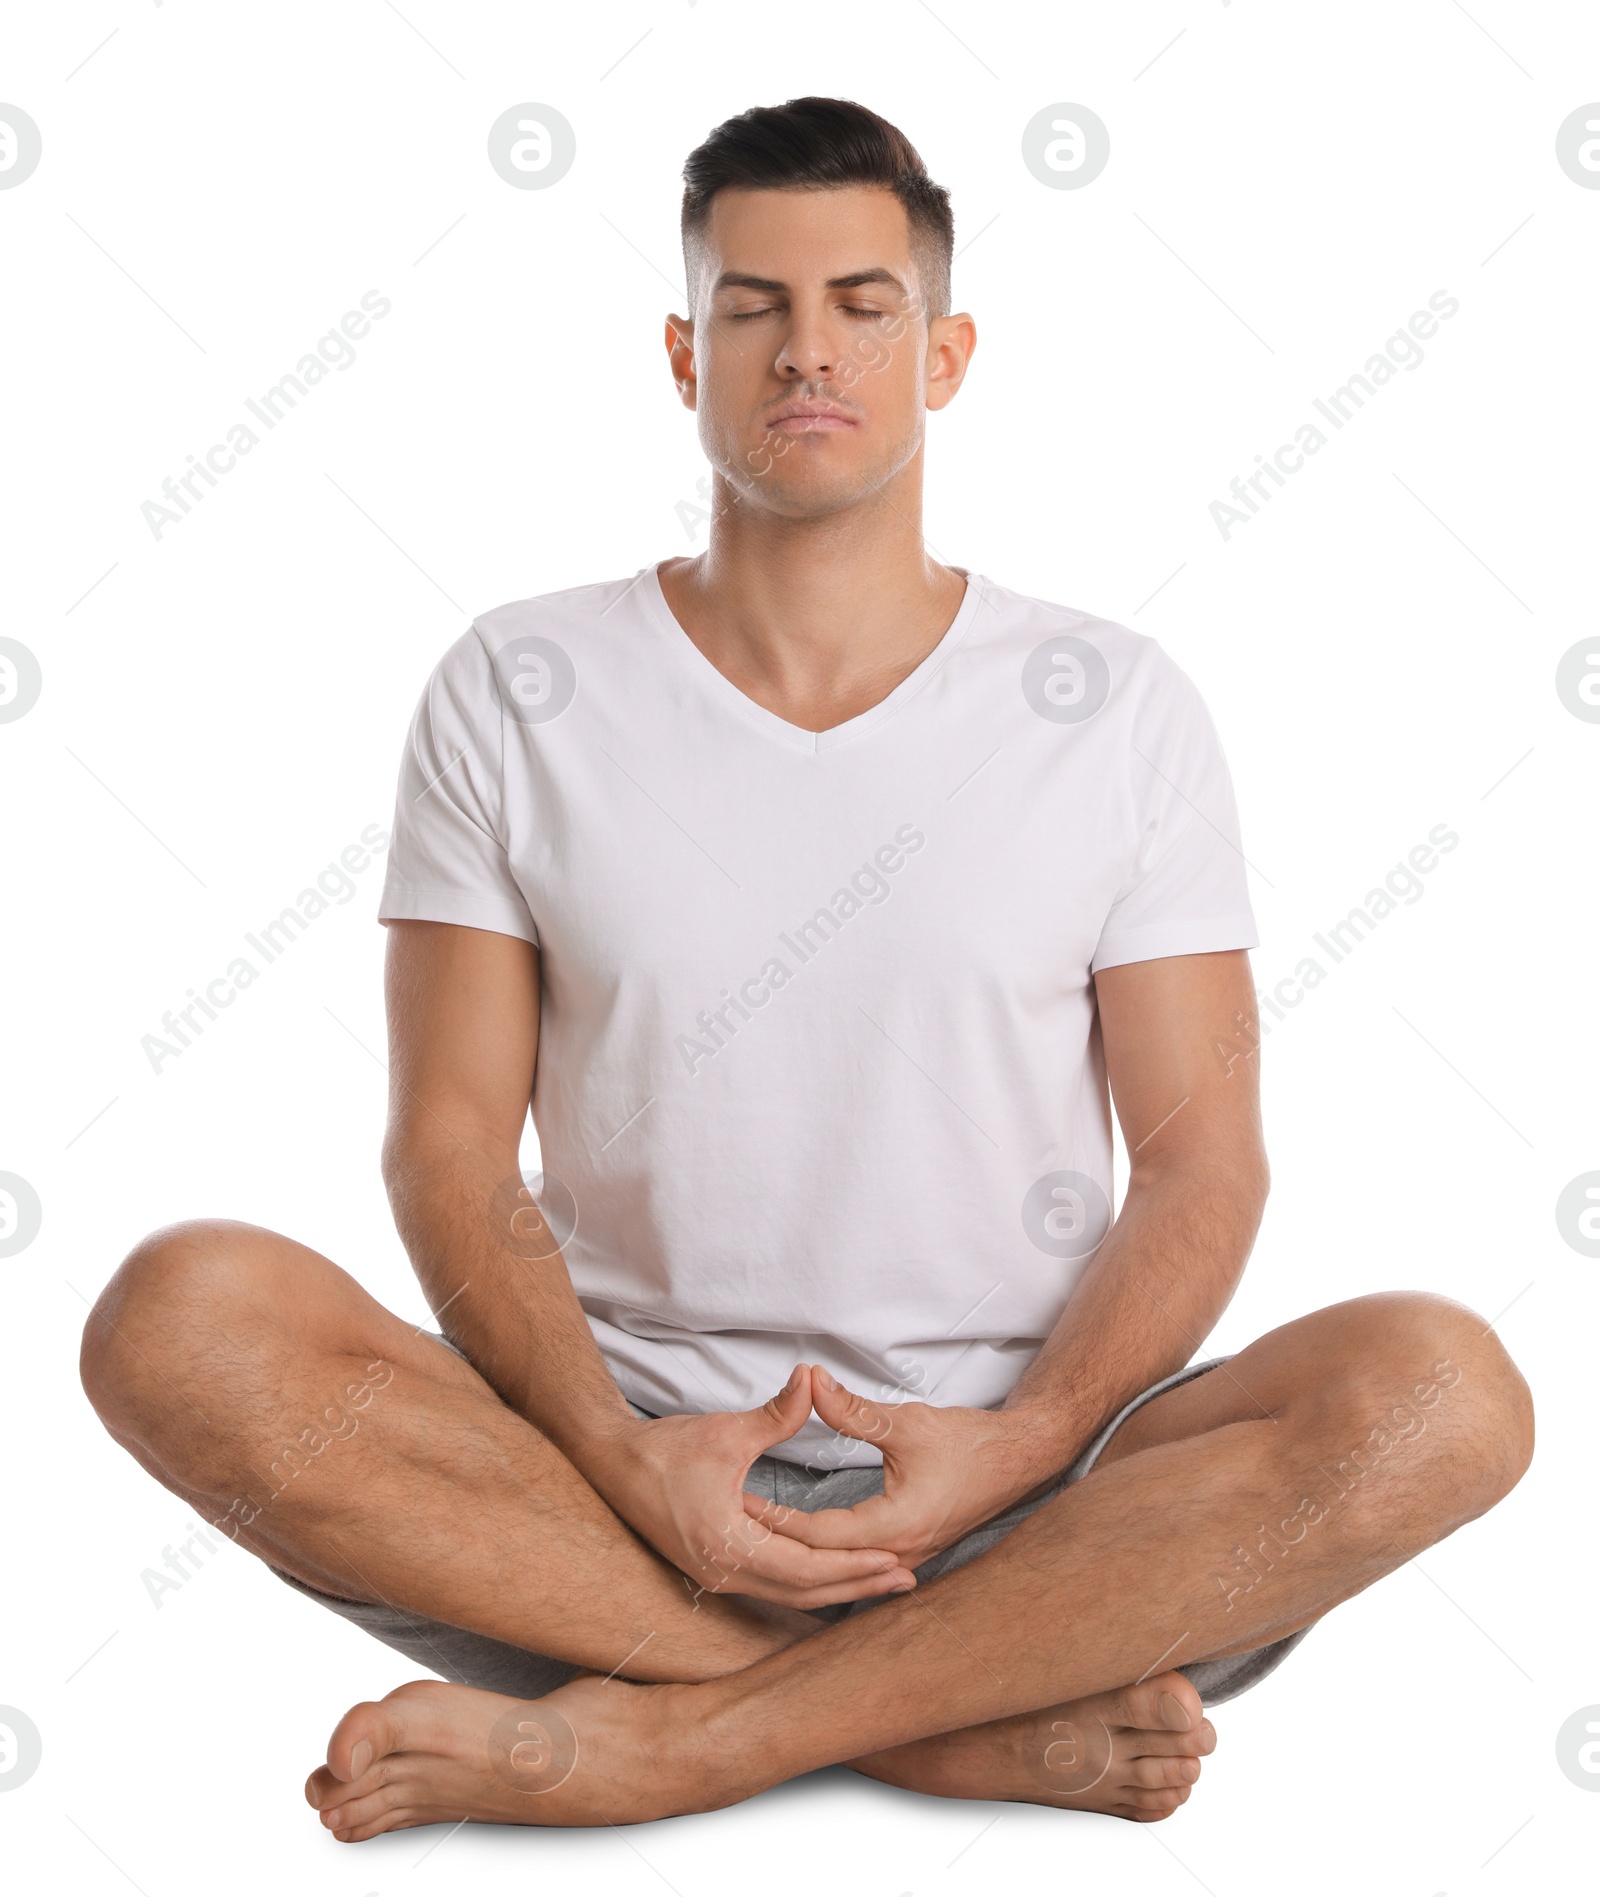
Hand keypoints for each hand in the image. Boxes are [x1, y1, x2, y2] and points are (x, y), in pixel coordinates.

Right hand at [591, 1364, 917, 1609]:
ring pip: (789, 1596)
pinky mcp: (714, 1571)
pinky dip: (808, 1584)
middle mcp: (724, 1574)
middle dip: (856, 1586)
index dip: (852, 1565)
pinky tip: (833, 1576)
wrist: (610, 1464)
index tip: (895, 1561)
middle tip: (904, 1582)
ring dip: (836, 1588)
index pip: (805, 1569)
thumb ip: (777, 1414)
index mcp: (728, 1545)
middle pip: (804, 1593)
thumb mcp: (725, 1431)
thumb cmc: (663, 1450)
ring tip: (879, 1581)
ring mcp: (717, 1577)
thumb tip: (812, 1379)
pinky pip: (772, 1589)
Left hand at [744, 1366, 1049, 1571]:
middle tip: (733, 1525)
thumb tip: (810, 1381)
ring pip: (841, 1570)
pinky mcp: (911, 1551)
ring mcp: (907, 1558)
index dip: (777, 1521)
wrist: (1019, 1460)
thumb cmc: (968, 1442)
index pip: (820, 1536)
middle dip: (779, 1544)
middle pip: (824, 1562)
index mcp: (896, 1526)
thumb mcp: (906, 1422)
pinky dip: (827, 1558)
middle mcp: (900, 1552)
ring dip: (801, 1555)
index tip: (739, 1505)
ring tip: (756, 1537)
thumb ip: (852, 1410)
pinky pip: (858, 1565)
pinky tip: (802, 1547)